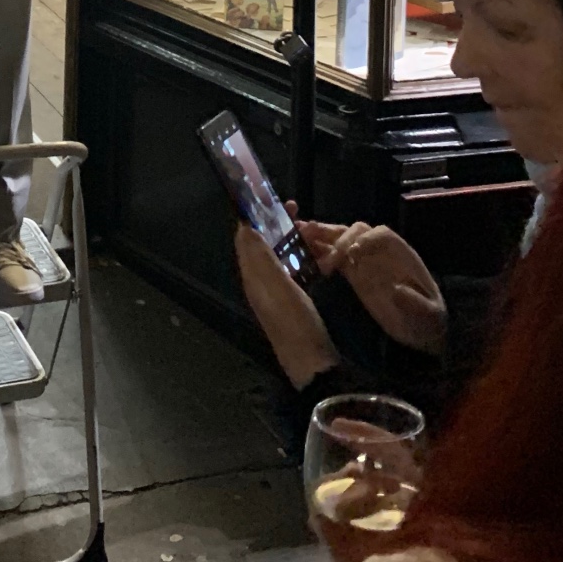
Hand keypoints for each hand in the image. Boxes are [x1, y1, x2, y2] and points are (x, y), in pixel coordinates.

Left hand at [233, 223, 338, 388]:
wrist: (313, 364)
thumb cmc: (295, 322)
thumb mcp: (278, 286)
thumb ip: (261, 257)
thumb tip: (244, 226)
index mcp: (253, 277)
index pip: (245, 240)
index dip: (254, 217)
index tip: (269, 198)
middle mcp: (260, 283)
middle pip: (262, 245)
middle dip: (275, 224)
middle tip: (296, 209)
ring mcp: (276, 293)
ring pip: (279, 256)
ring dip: (290, 239)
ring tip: (310, 227)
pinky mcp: (293, 300)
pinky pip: (293, 269)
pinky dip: (301, 256)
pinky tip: (318, 254)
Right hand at [307, 219, 446, 353]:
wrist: (421, 335)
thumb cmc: (428, 322)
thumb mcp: (430, 316)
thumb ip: (417, 303)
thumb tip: (397, 290)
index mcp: (401, 254)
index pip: (381, 235)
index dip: (366, 240)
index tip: (354, 254)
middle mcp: (380, 252)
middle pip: (357, 232)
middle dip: (337, 236)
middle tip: (316, 241)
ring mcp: (365, 261)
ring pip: (341, 239)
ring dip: (321, 235)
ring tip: (299, 234)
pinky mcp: (353, 273)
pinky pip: (334, 256)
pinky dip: (318, 251)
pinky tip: (300, 250)